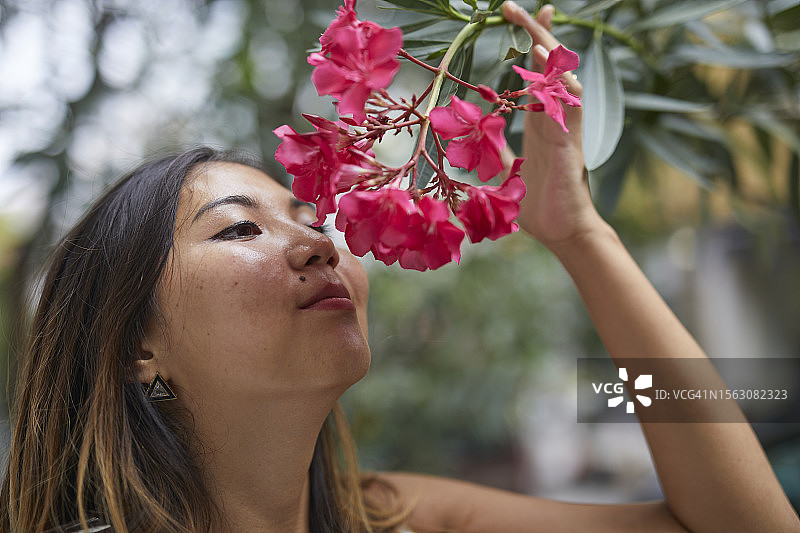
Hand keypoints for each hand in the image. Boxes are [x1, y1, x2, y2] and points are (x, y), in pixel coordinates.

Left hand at [502, 2, 607, 251]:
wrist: (561, 231)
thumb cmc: (536, 206)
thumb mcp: (504, 174)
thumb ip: (491, 154)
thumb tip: (465, 147)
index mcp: (538, 120)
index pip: (535, 72)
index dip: (530, 43)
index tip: (516, 16)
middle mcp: (553, 116)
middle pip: (549, 65)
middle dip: (535, 32)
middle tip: (514, 6)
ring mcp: (564, 126)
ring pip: (562, 76)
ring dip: (548, 48)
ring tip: (535, 21)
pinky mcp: (569, 141)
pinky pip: (569, 102)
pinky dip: (559, 79)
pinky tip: (543, 59)